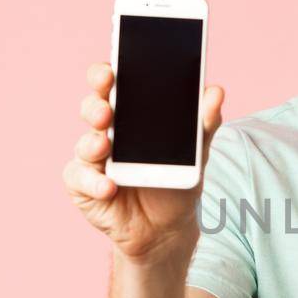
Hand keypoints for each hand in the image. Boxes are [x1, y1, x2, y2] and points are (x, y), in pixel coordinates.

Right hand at [63, 61, 224, 264]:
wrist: (168, 227)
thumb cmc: (176, 181)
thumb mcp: (196, 153)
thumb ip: (204, 123)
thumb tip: (216, 91)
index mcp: (128, 115)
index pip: (112, 87)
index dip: (105, 75)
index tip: (111, 70)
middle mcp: (106, 133)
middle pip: (92, 110)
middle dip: (96, 106)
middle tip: (106, 109)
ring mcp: (92, 160)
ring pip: (84, 143)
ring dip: (92, 143)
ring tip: (105, 145)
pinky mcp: (84, 186)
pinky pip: (81, 180)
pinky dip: (94, 182)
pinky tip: (109, 186)